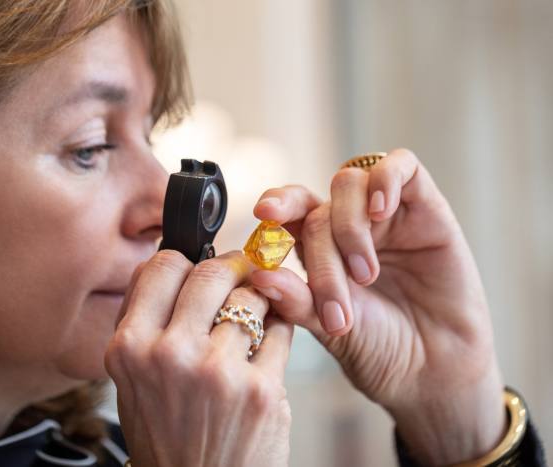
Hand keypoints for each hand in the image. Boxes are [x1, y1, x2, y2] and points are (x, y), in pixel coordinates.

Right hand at [105, 250, 292, 466]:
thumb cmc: (166, 435)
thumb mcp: (132, 381)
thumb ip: (143, 322)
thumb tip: (168, 265)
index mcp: (130, 347)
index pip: (161, 266)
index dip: (187, 260)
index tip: (202, 267)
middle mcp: (169, 356)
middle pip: (211, 271)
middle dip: (233, 267)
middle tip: (242, 274)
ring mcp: (217, 372)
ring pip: (253, 297)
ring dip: (260, 299)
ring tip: (257, 315)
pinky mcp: (260, 391)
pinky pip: (281, 331)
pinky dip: (280, 330)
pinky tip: (269, 344)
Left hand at [250, 149, 505, 465]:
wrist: (436, 371)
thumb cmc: (381, 349)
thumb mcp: (329, 329)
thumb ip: (296, 300)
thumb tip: (258, 274)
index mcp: (318, 249)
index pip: (290, 211)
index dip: (276, 204)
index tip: (264, 214)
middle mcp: (348, 226)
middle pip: (318, 211)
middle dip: (323, 259)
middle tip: (337, 311)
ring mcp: (387, 215)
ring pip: (350, 183)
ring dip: (349, 228)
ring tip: (366, 276)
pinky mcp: (427, 207)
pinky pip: (403, 166)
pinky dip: (386, 179)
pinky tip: (381, 210)